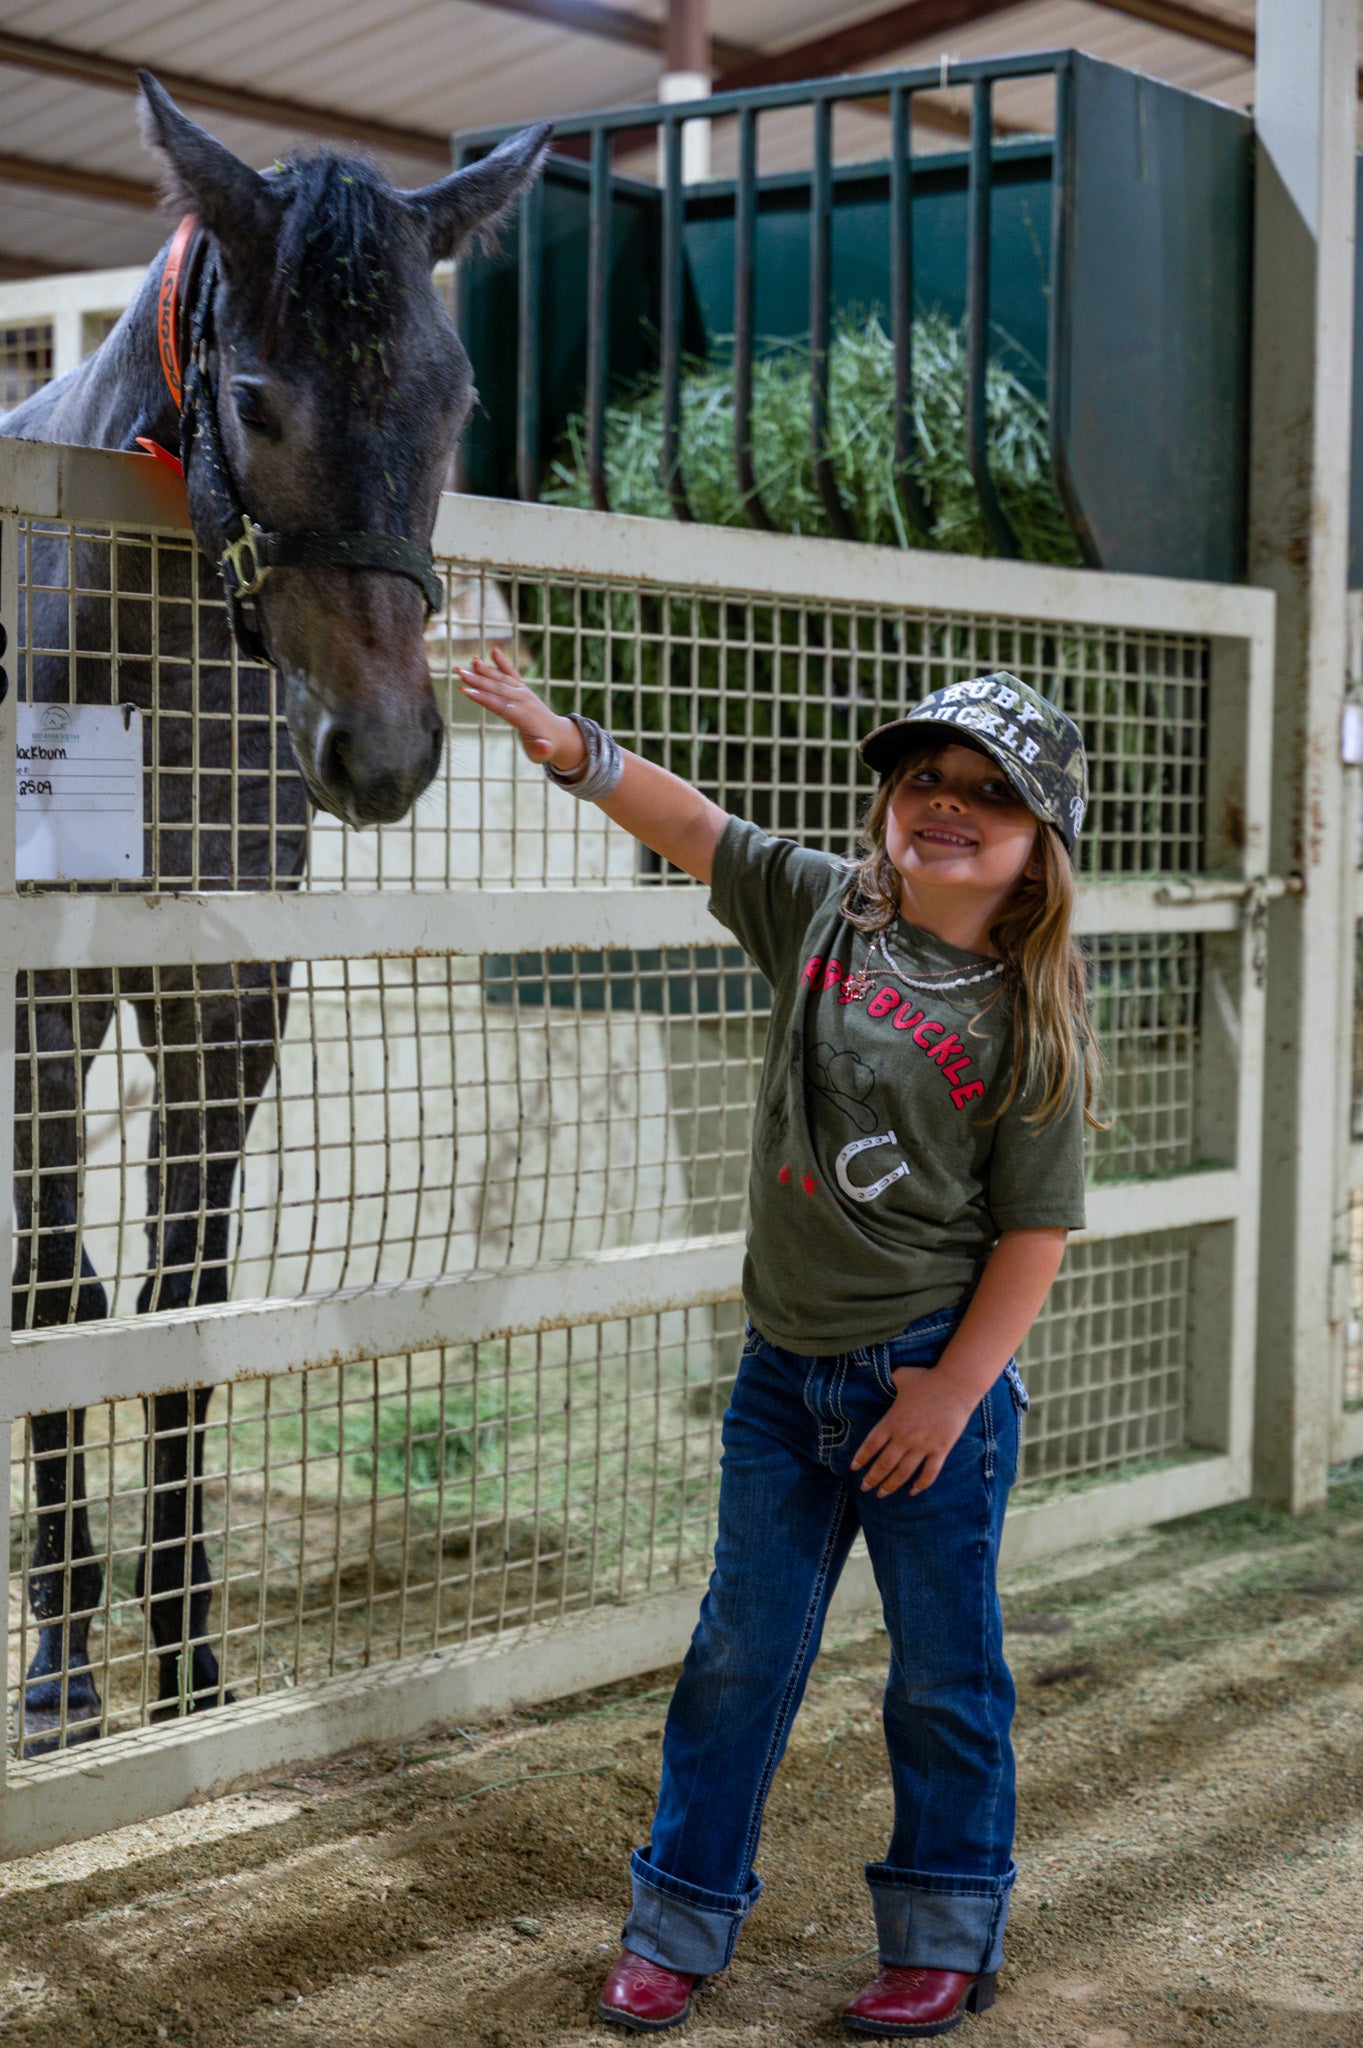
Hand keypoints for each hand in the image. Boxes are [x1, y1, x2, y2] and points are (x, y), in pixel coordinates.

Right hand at [454, 645, 586, 774]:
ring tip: (468, 662)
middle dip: (478, 680)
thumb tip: (545, 748)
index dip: (483, 698)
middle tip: (459, 672)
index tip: (465, 691)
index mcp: (525, 716)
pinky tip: (493, 650)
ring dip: (485, 670)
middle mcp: (525, 700)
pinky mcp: (523, 689)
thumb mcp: (543, 753)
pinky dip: (502, 662)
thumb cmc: (546, 748)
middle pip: (498, 688)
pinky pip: (512, 673)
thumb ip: (542, 750)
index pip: (501, 705)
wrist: (559, 736)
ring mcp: (524, 693)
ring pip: (502, 679)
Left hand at [850, 1367, 975, 1497]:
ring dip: (891, 1486)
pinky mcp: (940, 1449)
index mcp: (892, 1421)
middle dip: (872, 1478)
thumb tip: (888, 1377)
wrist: (956, 1385)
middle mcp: (904, 1437)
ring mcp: (922, 1445)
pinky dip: (920, 1485)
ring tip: (882, 1494)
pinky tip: (912, 1492)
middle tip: (865, 1488)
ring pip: (902, 1473)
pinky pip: (929, 1473)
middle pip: (884, 1464)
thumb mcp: (902, 1376)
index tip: (854, 1468)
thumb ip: (891, 1380)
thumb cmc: (927, 1379)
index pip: (871, 1445)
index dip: (861, 1458)